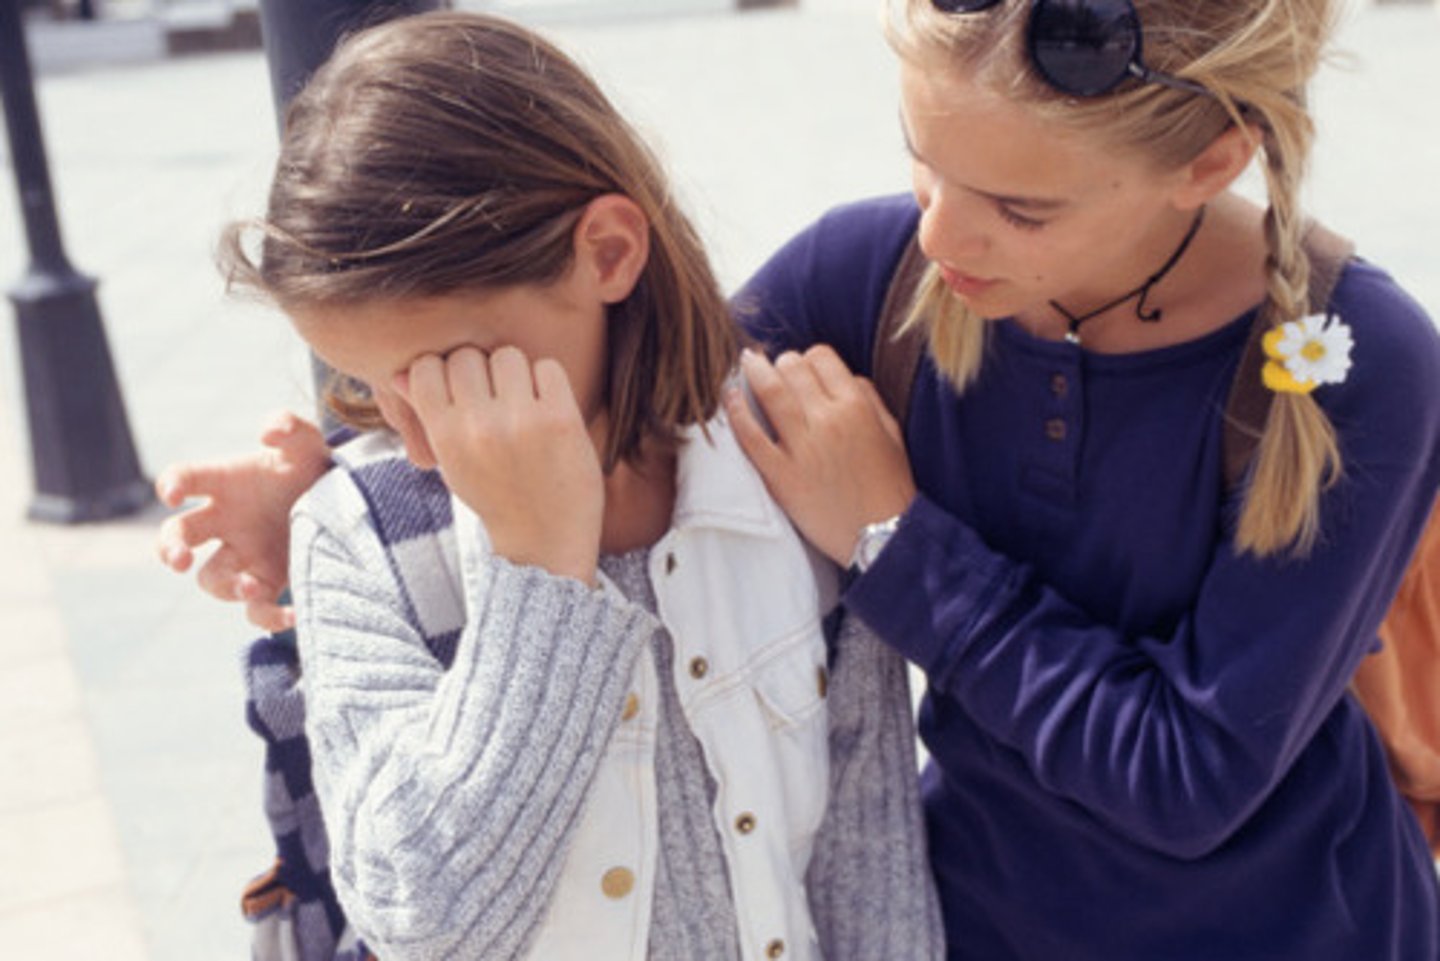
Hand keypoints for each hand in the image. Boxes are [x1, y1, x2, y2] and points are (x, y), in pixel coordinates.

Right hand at [155, 411, 329, 630]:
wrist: (344, 501)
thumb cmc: (311, 467)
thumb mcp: (308, 444)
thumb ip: (290, 427)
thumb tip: (269, 430)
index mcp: (225, 484)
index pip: (185, 479)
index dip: (172, 484)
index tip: (172, 494)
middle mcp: (225, 523)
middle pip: (177, 537)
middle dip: (169, 549)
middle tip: (180, 559)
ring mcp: (244, 556)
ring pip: (212, 579)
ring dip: (226, 586)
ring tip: (252, 585)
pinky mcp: (270, 582)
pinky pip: (257, 610)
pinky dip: (270, 617)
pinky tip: (294, 616)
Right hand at [396, 346, 603, 585]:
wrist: (545, 539)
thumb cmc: (495, 494)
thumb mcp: (452, 462)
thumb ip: (425, 416)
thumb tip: (397, 372)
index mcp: (445, 436)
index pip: (427, 367)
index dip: (443, 373)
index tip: (459, 392)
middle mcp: (480, 426)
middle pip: (467, 356)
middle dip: (479, 371)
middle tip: (493, 398)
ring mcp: (522, 421)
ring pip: (507, 355)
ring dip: (515, 373)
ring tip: (520, 403)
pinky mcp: (561, 419)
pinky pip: (547, 367)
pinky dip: (547, 382)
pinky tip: (546, 408)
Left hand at [725, 346, 915, 566]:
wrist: (881, 536)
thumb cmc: (889, 486)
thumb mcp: (891, 433)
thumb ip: (869, 398)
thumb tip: (844, 376)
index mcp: (857, 406)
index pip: (820, 357)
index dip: (809, 359)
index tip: (803, 370)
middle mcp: (828, 420)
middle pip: (791, 368)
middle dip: (782, 364)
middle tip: (776, 371)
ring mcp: (802, 448)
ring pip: (769, 391)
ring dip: (754, 372)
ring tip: (746, 365)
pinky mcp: (781, 475)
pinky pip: (750, 435)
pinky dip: (736, 412)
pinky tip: (730, 398)